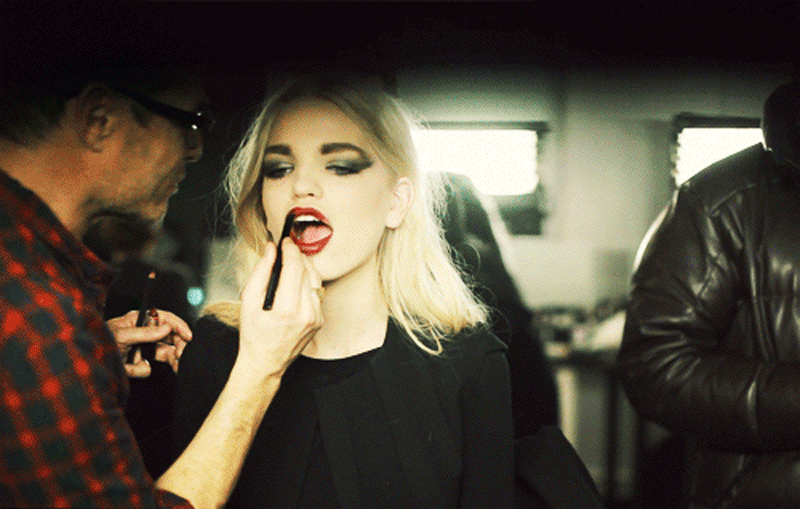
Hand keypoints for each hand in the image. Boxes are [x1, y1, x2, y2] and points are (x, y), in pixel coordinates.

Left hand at [107, 309, 192, 376]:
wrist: (86, 366)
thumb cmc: (99, 343)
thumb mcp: (122, 335)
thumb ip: (146, 333)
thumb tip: (167, 328)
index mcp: (140, 320)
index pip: (165, 318)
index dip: (179, 326)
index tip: (188, 337)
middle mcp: (143, 333)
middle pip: (169, 336)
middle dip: (178, 346)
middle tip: (182, 355)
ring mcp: (141, 348)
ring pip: (164, 352)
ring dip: (169, 359)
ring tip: (176, 366)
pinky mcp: (137, 362)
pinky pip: (148, 367)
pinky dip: (140, 369)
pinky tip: (131, 368)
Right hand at [238, 238, 323, 378]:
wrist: (266, 362)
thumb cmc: (254, 333)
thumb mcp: (248, 300)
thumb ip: (261, 271)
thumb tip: (271, 249)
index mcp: (286, 308)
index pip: (295, 267)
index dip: (290, 249)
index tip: (285, 241)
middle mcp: (306, 313)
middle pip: (307, 271)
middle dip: (297, 256)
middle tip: (287, 249)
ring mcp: (316, 317)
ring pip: (315, 280)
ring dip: (305, 268)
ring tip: (292, 264)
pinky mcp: (320, 320)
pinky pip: (317, 293)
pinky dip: (308, 284)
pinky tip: (297, 283)